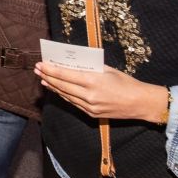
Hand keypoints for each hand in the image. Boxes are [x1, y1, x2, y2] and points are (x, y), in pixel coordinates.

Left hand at [34, 62, 169, 122]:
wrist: (140, 103)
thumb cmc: (126, 82)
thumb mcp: (108, 69)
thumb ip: (90, 67)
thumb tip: (73, 63)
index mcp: (93, 81)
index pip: (65, 74)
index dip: (50, 69)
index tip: (41, 64)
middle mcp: (89, 95)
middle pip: (62, 85)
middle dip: (47, 77)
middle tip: (37, 70)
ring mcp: (89, 106)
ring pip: (66, 95)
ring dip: (53, 87)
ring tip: (43, 79)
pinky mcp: (92, 114)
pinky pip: (73, 103)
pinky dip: (64, 95)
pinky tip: (57, 90)